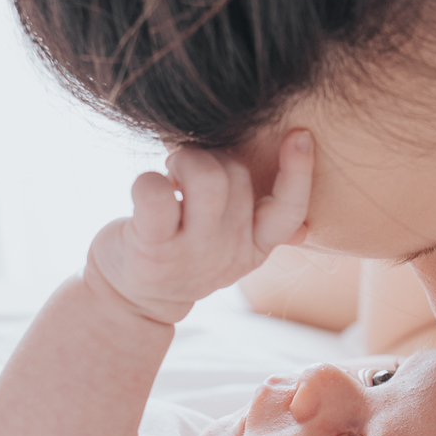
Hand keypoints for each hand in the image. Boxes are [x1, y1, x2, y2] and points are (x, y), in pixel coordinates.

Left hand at [86, 131, 311, 325]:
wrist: (130, 300)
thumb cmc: (180, 256)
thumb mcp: (225, 251)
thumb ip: (258, 232)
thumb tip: (305, 230)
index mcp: (254, 248)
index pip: (288, 211)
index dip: (298, 172)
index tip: (299, 135)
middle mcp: (229, 253)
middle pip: (238, 175)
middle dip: (212, 155)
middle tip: (189, 167)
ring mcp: (192, 253)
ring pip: (207, 177)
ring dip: (186, 159)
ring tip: (171, 172)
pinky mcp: (153, 248)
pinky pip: (155, 193)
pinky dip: (148, 179)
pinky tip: (149, 186)